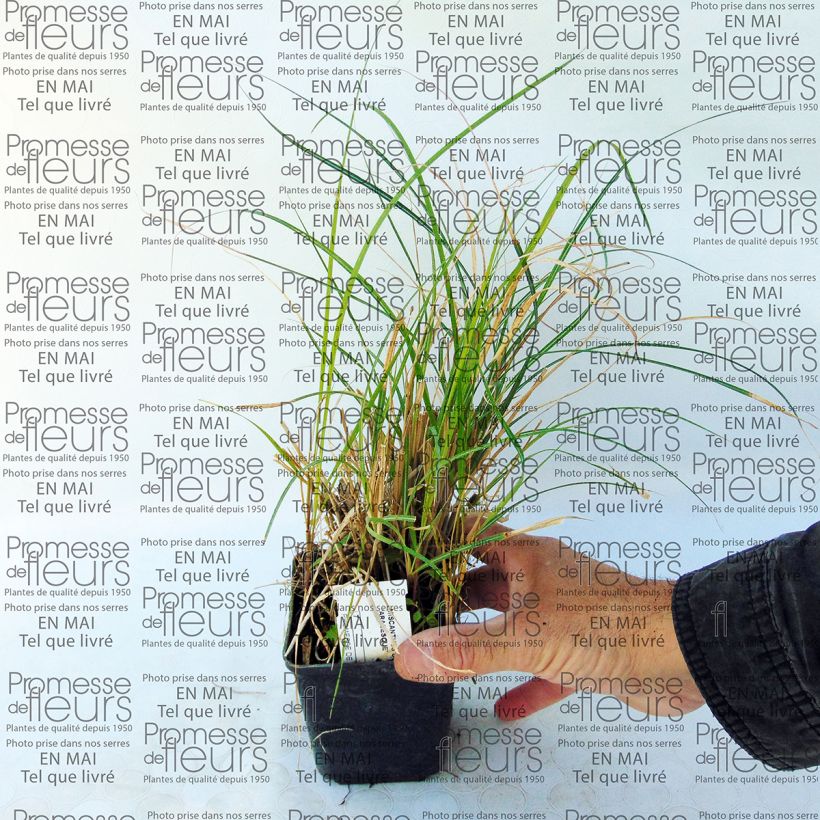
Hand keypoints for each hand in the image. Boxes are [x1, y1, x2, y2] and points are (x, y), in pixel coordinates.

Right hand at [393, 520, 704, 719]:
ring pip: (511, 627)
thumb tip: (407, 656)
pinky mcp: (582, 654)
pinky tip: (503, 709)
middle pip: (487, 586)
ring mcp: (563, 618)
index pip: (473, 540)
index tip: (405, 567)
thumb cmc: (603, 623)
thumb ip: (465, 651)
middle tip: (414, 619)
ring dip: (482, 643)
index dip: (440, 549)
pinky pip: (542, 670)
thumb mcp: (524, 637)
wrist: (680, 655)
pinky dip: (522, 687)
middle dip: (454, 602)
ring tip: (443, 658)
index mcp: (527, 558)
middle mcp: (541, 582)